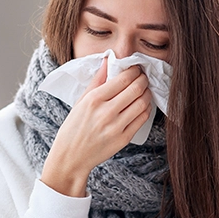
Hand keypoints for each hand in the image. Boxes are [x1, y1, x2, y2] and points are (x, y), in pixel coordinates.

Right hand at [41, 57, 152, 196]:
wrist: (71, 157)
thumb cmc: (73, 128)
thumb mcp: (80, 101)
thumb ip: (97, 80)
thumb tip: (108, 61)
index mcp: (94, 99)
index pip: (123, 79)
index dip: (134, 71)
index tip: (136, 68)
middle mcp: (106, 112)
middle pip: (136, 89)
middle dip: (143, 79)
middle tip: (143, 77)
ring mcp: (116, 126)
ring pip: (142, 103)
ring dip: (147, 93)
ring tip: (144, 90)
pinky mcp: (123, 139)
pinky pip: (142, 119)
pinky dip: (146, 109)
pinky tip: (142, 105)